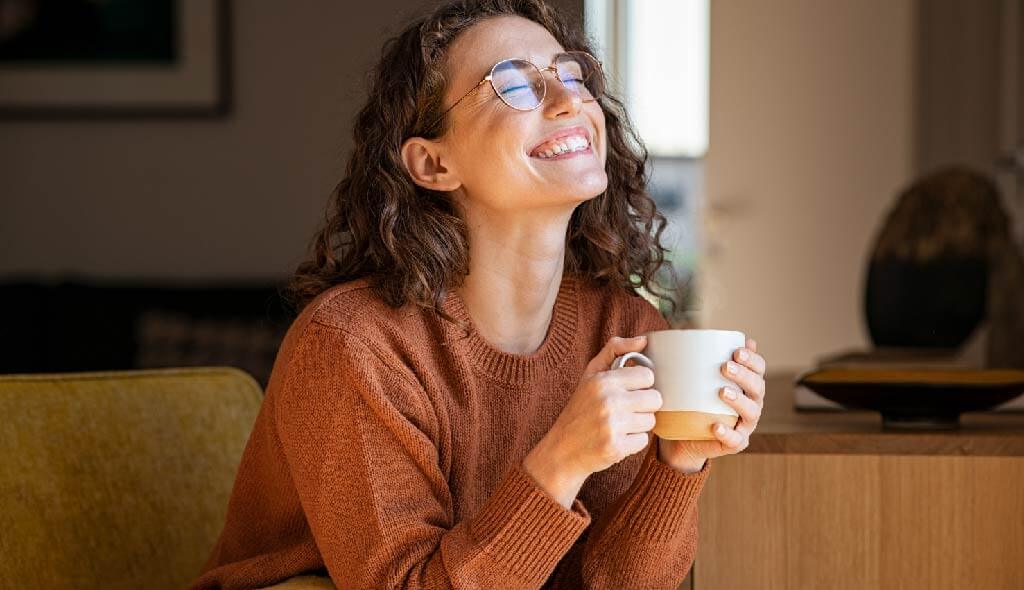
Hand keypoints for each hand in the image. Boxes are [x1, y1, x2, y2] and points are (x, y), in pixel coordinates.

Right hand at [523, 335, 662, 505]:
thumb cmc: (579, 409)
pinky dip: (633, 442)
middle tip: (626, 410)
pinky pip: (643, 441)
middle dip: (644, 405)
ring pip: (651, 421)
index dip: (641, 385)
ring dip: (638, 424)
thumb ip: (615, 350)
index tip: (629, 391)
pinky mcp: (616, 448)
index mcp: (603, 381)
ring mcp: (612, 425)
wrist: (561, 450)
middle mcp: (608, 401)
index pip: (647, 376)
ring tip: (619, 425)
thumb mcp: (590, 375)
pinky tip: (616, 439)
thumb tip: (644, 339)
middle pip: (655, 399)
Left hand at [657, 338, 766, 472]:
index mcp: (747, 385)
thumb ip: (700, 358)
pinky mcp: (734, 444)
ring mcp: (745, 425)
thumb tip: (697, 332)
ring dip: (739, 401)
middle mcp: (751, 403)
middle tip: (725, 366)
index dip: (753, 359)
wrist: (684, 437)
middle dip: (744, 375)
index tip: (737, 350)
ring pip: (751, 412)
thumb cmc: (693, 401)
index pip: (759, 369)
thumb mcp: (695, 378)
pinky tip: (716, 426)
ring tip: (722, 392)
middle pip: (758, 388)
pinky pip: (735, 440)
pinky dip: (727, 433)